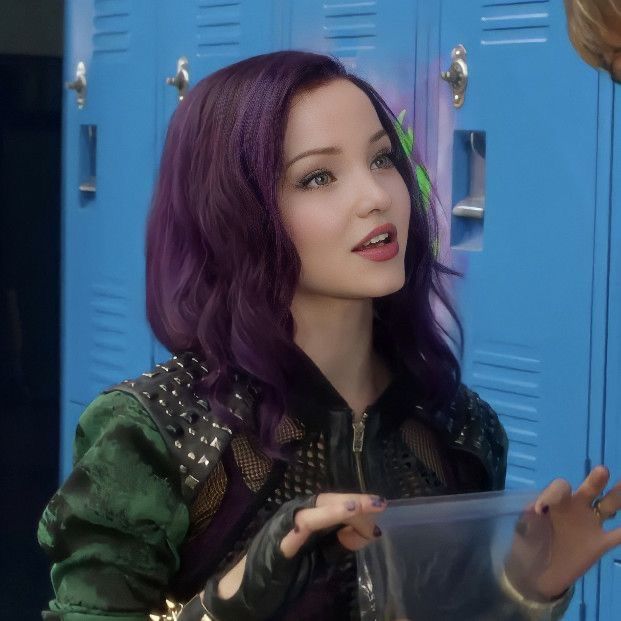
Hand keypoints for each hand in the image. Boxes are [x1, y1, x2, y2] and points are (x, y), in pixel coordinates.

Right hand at [201, 493, 386, 619]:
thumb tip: (366, 531)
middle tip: (380, 503)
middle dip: (355, 501)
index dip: (359, 505)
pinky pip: (301, 527)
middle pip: (328, 500)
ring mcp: (285, 525)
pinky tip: (335, 517)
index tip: (381, 508)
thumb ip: (340, 544)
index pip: (336, 504)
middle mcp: (295, 514)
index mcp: (307, 517)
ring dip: (339, 507)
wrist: (245, 594)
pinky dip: (319, 519)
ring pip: (315, 509)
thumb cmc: (282, 574)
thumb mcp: (320, 558)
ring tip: (360, 506)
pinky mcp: (279, 541)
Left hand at [507, 465, 620, 600]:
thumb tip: (537, 510)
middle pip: (589, 490)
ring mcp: (589, 524)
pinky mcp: (599, 544)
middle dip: (595, 481)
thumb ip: (530, 520)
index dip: (554, 494)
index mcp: (554, 501)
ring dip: (617, 496)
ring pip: (608, 506)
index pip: (560, 488)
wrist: (535, 573)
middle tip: (602, 471)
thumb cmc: (526, 545)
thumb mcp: (523, 531)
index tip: (541, 509)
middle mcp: (575, 507)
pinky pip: (618, 535)